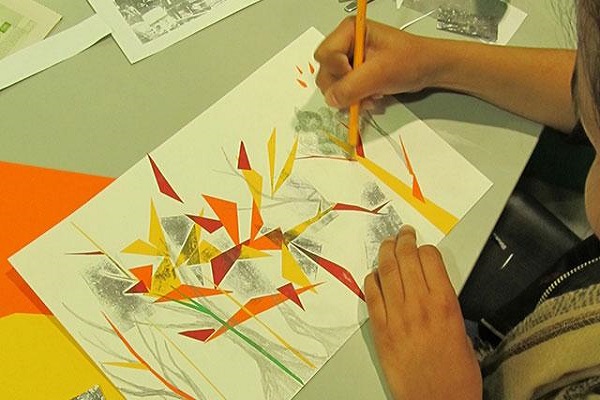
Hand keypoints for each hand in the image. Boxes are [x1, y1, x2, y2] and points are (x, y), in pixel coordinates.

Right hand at [314, 18, 439, 108]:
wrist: (427, 69)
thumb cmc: (410, 60)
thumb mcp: (380, 73)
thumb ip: (352, 87)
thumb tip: (331, 99)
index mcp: (350, 31)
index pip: (326, 55)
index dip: (337, 70)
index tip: (355, 76)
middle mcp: (345, 44)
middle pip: (325, 72)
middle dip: (343, 87)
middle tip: (363, 91)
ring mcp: (349, 61)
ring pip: (332, 86)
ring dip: (350, 96)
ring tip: (371, 95)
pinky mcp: (354, 75)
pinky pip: (342, 93)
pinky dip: (354, 99)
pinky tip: (371, 97)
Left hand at [364, 225, 481, 399]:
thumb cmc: (456, 377)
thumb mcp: (463, 334)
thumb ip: (446, 308)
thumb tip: (435, 294)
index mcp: (445, 304)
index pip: (431, 259)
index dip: (426, 249)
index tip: (423, 247)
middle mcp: (419, 305)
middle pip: (406, 259)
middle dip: (404, 241)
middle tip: (403, 234)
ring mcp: (396, 316)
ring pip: (386, 272)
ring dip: (385, 253)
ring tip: (387, 244)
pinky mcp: (380, 330)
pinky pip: (372, 296)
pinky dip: (371, 281)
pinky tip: (373, 275)